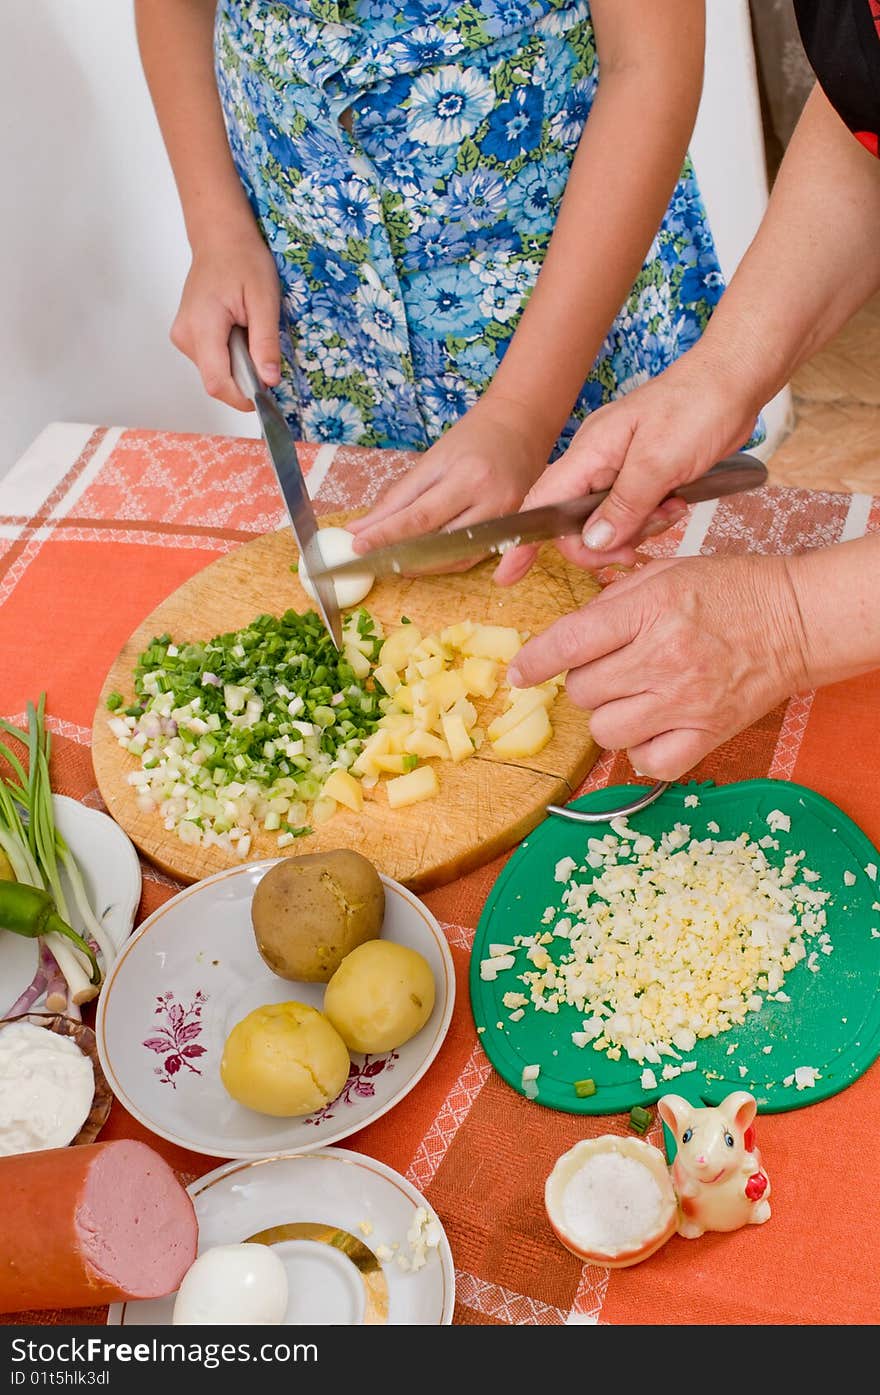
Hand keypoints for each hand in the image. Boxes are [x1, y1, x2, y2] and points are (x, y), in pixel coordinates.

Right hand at [171, 224, 281, 409]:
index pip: (217, 382)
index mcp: (202, 326)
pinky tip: (238, 333)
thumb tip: (269, 380)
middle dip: (244, 379)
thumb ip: (265, 343)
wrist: (220, 238)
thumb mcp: (264, 300)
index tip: (266, 393)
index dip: (243, 396)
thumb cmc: (243, 260)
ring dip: (238, 366)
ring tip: (248, 333)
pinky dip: (230, 357)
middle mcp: (185, 335)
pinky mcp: (186, 336)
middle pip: (216, 381)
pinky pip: (211, 361)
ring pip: (214, 373)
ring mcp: (182, 336)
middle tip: (262, 352)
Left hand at [348, 393, 549, 563]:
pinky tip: (424, 561)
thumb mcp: (433, 459)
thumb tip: (363, 527)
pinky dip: (445, 562)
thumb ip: (398, 497)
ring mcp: (505, 519)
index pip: (418, 516)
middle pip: (438, 542)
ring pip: (456, 557)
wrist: (521, 425)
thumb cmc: (474, 437)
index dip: (386, 535)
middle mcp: (490, 501)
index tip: (358, 545)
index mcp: (467, 476)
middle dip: (401, 555)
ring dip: (423, 566)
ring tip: (395, 564)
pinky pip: (473, 556)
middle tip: (371, 561)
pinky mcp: (512, 530)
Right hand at [494, 348, 760, 585]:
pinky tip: (676, 504)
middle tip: (637, 548)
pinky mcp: (642, 471)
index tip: (509, 576)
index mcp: (589, 452)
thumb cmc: (699, 407)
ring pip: (607, 519)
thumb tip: (592, 543)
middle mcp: (596, 460)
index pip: (541, 504)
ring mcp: (618, 465)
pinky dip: (651, 516)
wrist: (735, 378)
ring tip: (671, 510)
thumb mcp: (660, 463)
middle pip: (574, 521)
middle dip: (603, 542)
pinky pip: (632, 508)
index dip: (523, 542)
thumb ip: (623, 506)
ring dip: (637, 527)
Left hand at [506, 554, 808, 780]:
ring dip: (606, 716)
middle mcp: (665, 659)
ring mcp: (686, 702)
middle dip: (584, 680)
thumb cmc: (731, 590)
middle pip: (583, 691)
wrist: (795, 620)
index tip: (520, 672)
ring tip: (629, 696)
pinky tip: (650, 726)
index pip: (571, 643)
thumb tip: (567, 635)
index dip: (535, 661)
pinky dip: (639, 750)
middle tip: (610, 667)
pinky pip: (647, 762)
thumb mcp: (666, 573)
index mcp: (652, 610)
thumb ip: (612, 601)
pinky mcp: (706, 734)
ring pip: (605, 731)